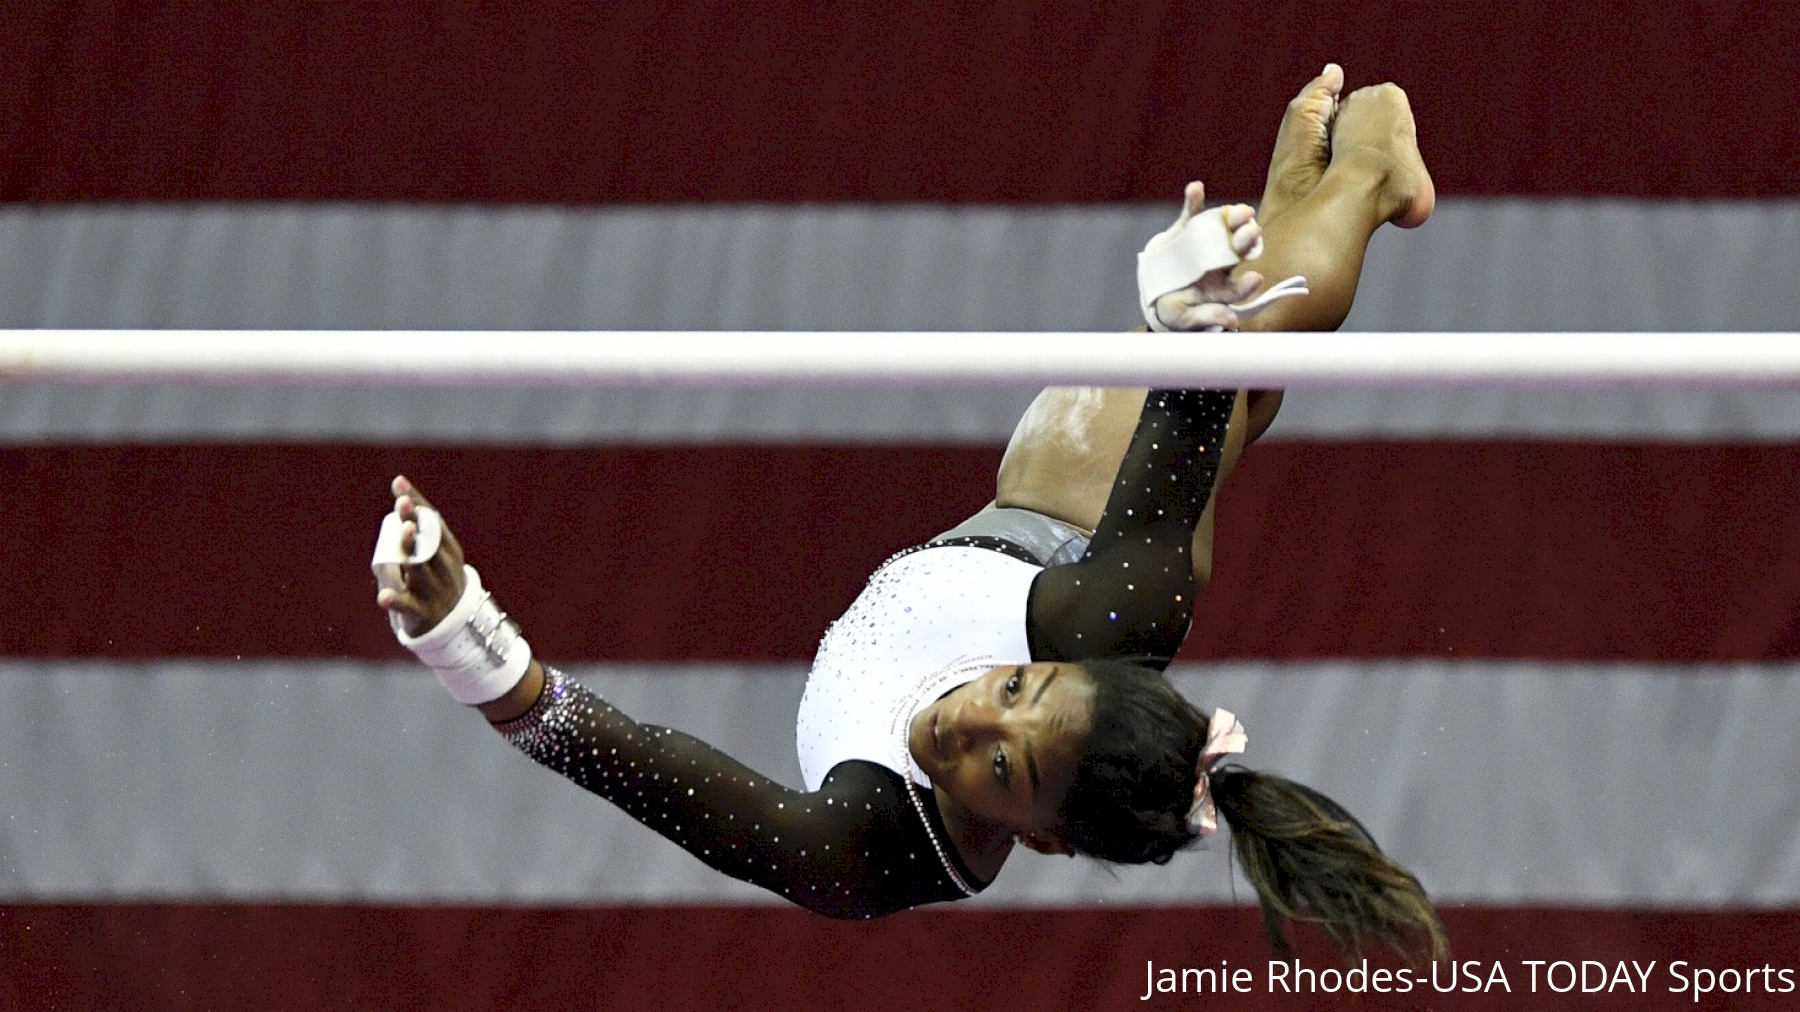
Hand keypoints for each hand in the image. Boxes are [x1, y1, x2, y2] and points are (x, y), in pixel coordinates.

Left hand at [373, 475, 467, 637]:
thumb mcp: (434, 558)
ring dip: (412, 549)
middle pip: (429, 542)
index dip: (416, 503)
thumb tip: (400, 493)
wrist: (452, 627)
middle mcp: (445, 569)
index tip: (399, 484)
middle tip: (403, 505)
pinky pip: (407, 605)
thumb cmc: (436, 583)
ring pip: (421, 568)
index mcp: (449, 551)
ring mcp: (434, 591)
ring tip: (405, 532)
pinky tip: (383, 596)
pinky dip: (395, 600)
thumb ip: (419, 532)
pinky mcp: (422, 612)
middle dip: (416, 522)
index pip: (433, 522)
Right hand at [1150, 181, 1264, 331]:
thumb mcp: (1183, 318)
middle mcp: (1220, 263)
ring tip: (1241, 212)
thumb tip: (1231, 321)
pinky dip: (1193, 199)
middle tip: (1253, 233)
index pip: (1238, 285)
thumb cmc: (1174, 308)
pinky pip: (1192, 212)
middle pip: (1239, 250)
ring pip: (1224, 229)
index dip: (1246, 284)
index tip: (1255, 278)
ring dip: (1234, 217)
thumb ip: (1206, 319)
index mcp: (1221, 288)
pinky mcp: (1188, 228)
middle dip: (1247, 240)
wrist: (1154, 291)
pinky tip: (1195, 189)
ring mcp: (1206, 243)